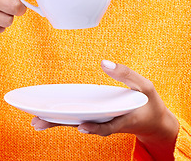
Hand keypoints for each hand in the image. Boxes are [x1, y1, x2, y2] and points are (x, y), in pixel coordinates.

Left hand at [31, 60, 178, 151]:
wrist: (154, 123)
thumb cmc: (149, 103)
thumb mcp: (145, 85)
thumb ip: (126, 73)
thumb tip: (103, 62)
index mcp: (125, 118)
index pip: (108, 126)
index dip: (95, 127)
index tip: (82, 126)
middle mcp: (110, 125)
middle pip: (83, 126)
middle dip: (61, 124)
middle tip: (39, 122)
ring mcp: (102, 124)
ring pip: (78, 124)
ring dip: (58, 123)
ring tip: (36, 121)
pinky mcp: (98, 121)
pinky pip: (79, 120)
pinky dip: (64, 119)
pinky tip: (48, 117)